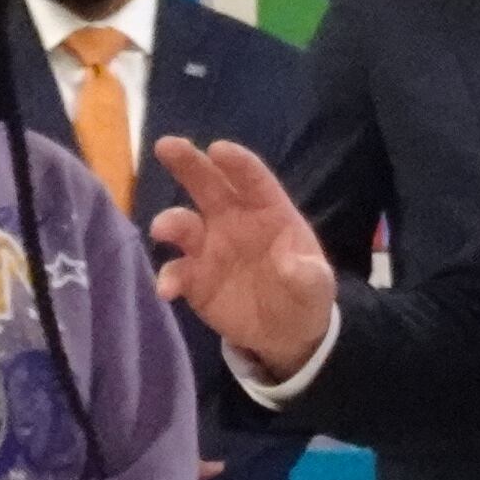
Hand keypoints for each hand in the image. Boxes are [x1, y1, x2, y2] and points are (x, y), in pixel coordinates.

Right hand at [146, 134, 339, 376]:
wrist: (286, 333)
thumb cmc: (304, 292)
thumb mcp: (317, 286)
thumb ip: (307, 274)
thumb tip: (290, 264)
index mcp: (268, 210)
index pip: (252, 179)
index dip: (236, 163)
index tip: (218, 150)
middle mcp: (233, 220)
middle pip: (208, 185)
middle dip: (187, 164)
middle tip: (166, 146)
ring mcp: (210, 247)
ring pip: (183, 225)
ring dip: (171, 223)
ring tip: (162, 232)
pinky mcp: (194, 278)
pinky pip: (176, 272)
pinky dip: (169, 277)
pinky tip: (168, 290)